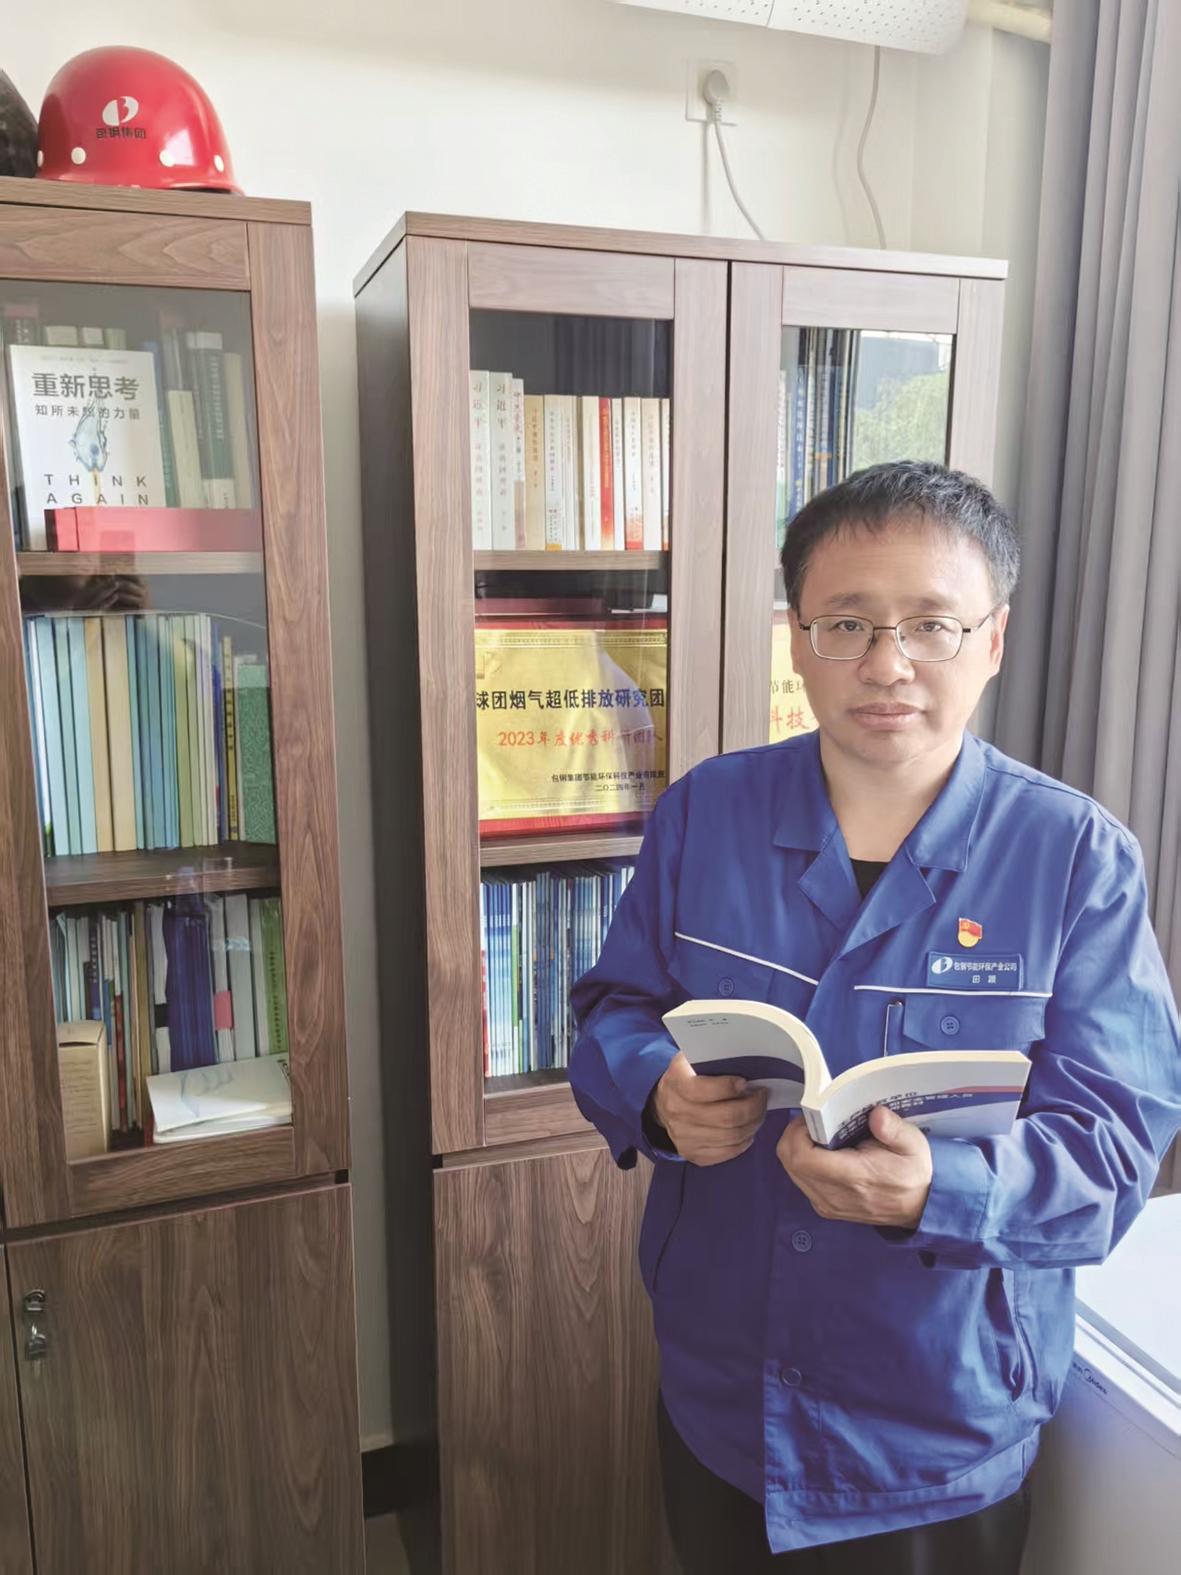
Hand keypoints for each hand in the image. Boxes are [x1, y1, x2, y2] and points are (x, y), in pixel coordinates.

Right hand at [649, 1052, 768, 1166]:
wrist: (661, 1104)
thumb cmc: (687, 1077)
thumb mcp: (691, 1060)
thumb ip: (713, 1058)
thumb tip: (746, 1061)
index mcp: (677, 1082)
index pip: (706, 1089)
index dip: (731, 1087)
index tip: (747, 1082)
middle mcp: (677, 1111)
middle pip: (726, 1117)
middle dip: (753, 1107)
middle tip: (762, 1097)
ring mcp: (683, 1136)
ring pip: (731, 1136)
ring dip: (753, 1124)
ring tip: (759, 1112)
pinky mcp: (692, 1153)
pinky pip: (726, 1153)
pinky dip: (743, 1142)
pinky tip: (748, 1131)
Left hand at [776, 1104, 932, 1228]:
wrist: (919, 1206)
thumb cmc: (913, 1172)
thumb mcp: (913, 1144)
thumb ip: (894, 1129)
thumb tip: (876, 1114)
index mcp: (854, 1178)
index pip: (803, 1159)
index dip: (797, 1133)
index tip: (811, 1116)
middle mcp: (834, 1196)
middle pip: (790, 1162)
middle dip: (794, 1136)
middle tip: (813, 1121)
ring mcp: (827, 1205)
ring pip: (791, 1171)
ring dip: (797, 1148)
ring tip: (818, 1133)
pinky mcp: (825, 1207)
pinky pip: (800, 1180)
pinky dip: (802, 1161)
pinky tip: (822, 1151)